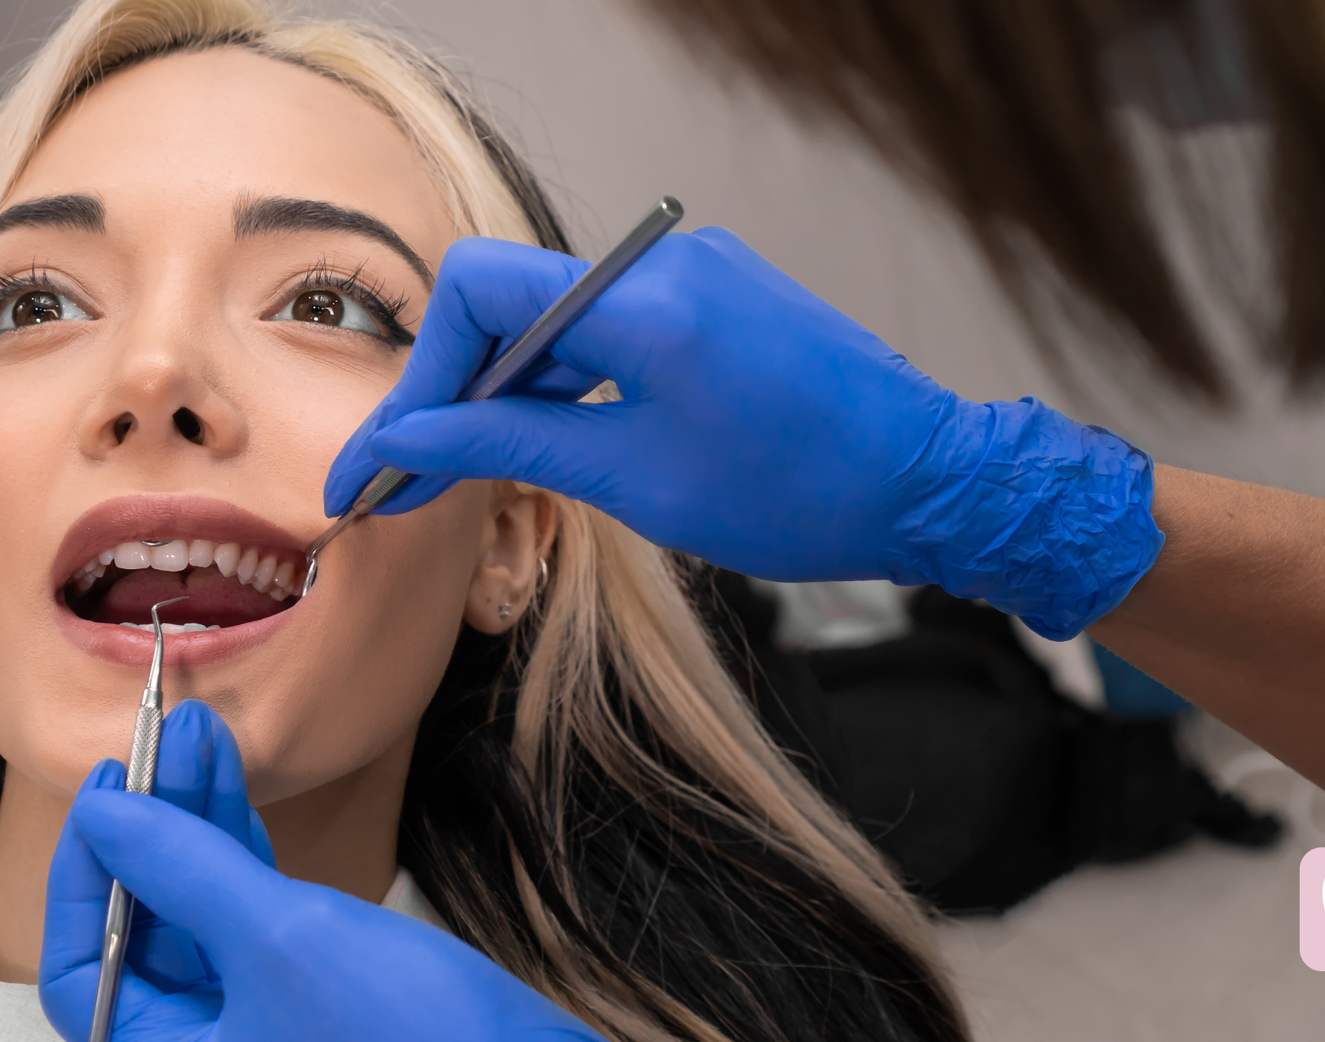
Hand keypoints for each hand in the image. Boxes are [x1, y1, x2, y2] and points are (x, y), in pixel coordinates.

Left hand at [39, 699, 639, 1041]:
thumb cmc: (409, 1041)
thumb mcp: (280, 936)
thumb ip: (185, 869)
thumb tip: (106, 813)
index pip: (80, 969)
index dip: (83, 875)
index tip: (106, 791)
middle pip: (142, 929)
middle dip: (153, 827)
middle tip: (161, 742)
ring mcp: (257, 1022)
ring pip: (199, 911)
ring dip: (200, 821)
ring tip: (204, 735)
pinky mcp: (309, 994)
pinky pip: (250, 915)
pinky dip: (243, 850)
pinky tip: (238, 787)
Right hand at [324, 228, 1161, 638]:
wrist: (930, 482)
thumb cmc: (801, 493)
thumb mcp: (634, 480)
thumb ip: (510, 446)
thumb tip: (410, 442)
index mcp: (645, 303)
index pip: (480, 293)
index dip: (423, 374)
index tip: (394, 452)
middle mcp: (666, 265)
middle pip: (512, 302)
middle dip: (456, 390)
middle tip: (415, 476)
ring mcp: (696, 273)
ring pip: (560, 318)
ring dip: (512, 391)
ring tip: (477, 472)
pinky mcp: (718, 295)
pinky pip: (612, 325)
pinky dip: (571, 380)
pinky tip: (556, 438)